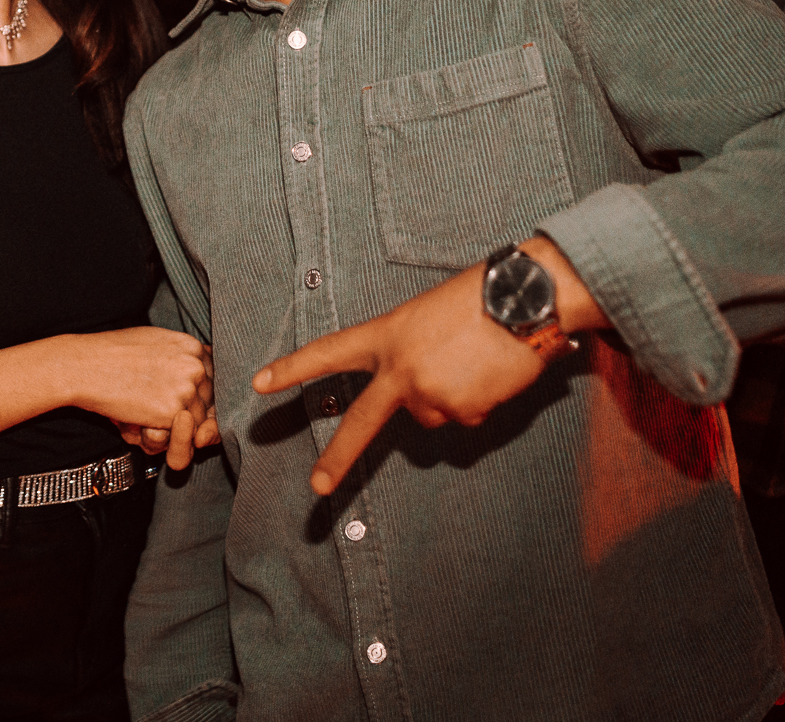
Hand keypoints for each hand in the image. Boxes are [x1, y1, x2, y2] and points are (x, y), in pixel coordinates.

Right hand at [67, 326, 216, 470]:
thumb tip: (194, 370)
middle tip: (153, 404)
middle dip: (186, 409)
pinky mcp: (173, 412)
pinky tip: (136, 417)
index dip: (195, 392)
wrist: (84, 366)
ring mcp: (186, 389)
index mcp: (192, 346)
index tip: (175, 396)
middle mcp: (195, 366)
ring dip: (173, 424)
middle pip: (207, 401)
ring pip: (196, 421)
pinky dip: (158, 432)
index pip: (212, 377)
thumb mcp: (153, 341)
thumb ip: (178, 355)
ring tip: (142, 410)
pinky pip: (179, 434)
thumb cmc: (110, 352)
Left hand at [253, 243, 600, 495]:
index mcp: (385, 336)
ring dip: (448, 398)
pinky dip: (477, 402)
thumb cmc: (478, 297)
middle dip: (338, 458)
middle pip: (361, 422)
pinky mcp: (462, 411)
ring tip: (471, 363)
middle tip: (316, 487)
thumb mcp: (425, 315)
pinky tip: (489, 375)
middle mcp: (399, 370)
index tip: (259, 383)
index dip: (293, 369)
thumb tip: (417, 392)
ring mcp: (429, 394)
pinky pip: (466, 418)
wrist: (525, 299)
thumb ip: (407, 352)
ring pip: (431, 416)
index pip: (328, 353)